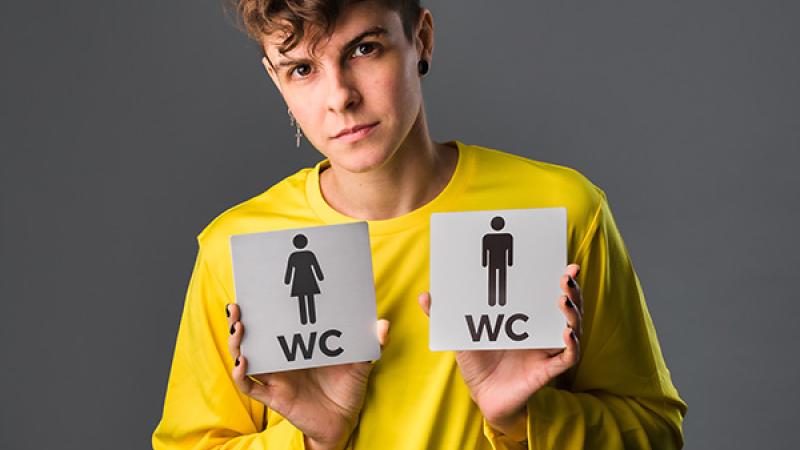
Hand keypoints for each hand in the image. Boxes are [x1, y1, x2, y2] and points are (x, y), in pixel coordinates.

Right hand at [226, 303, 389, 449]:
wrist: (344, 421)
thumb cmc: (348, 388)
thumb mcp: (361, 362)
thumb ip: (370, 343)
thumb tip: (383, 324)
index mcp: (298, 345)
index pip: (275, 322)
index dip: (262, 308)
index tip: (257, 290)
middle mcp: (282, 359)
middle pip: (252, 336)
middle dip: (240, 320)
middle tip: (237, 306)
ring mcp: (276, 377)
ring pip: (245, 357)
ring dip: (236, 342)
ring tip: (238, 326)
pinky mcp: (275, 397)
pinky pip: (250, 386)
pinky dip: (241, 375)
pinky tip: (243, 361)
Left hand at [418, 264, 582, 440]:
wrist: (482, 396)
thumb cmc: (476, 363)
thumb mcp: (461, 335)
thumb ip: (445, 316)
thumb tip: (425, 295)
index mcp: (526, 318)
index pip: (549, 292)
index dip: (561, 278)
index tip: (566, 263)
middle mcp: (541, 331)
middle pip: (568, 307)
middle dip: (571, 290)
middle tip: (566, 276)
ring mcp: (547, 350)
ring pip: (572, 328)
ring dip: (573, 313)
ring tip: (564, 299)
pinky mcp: (547, 370)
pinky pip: (568, 357)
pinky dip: (572, 346)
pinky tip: (567, 333)